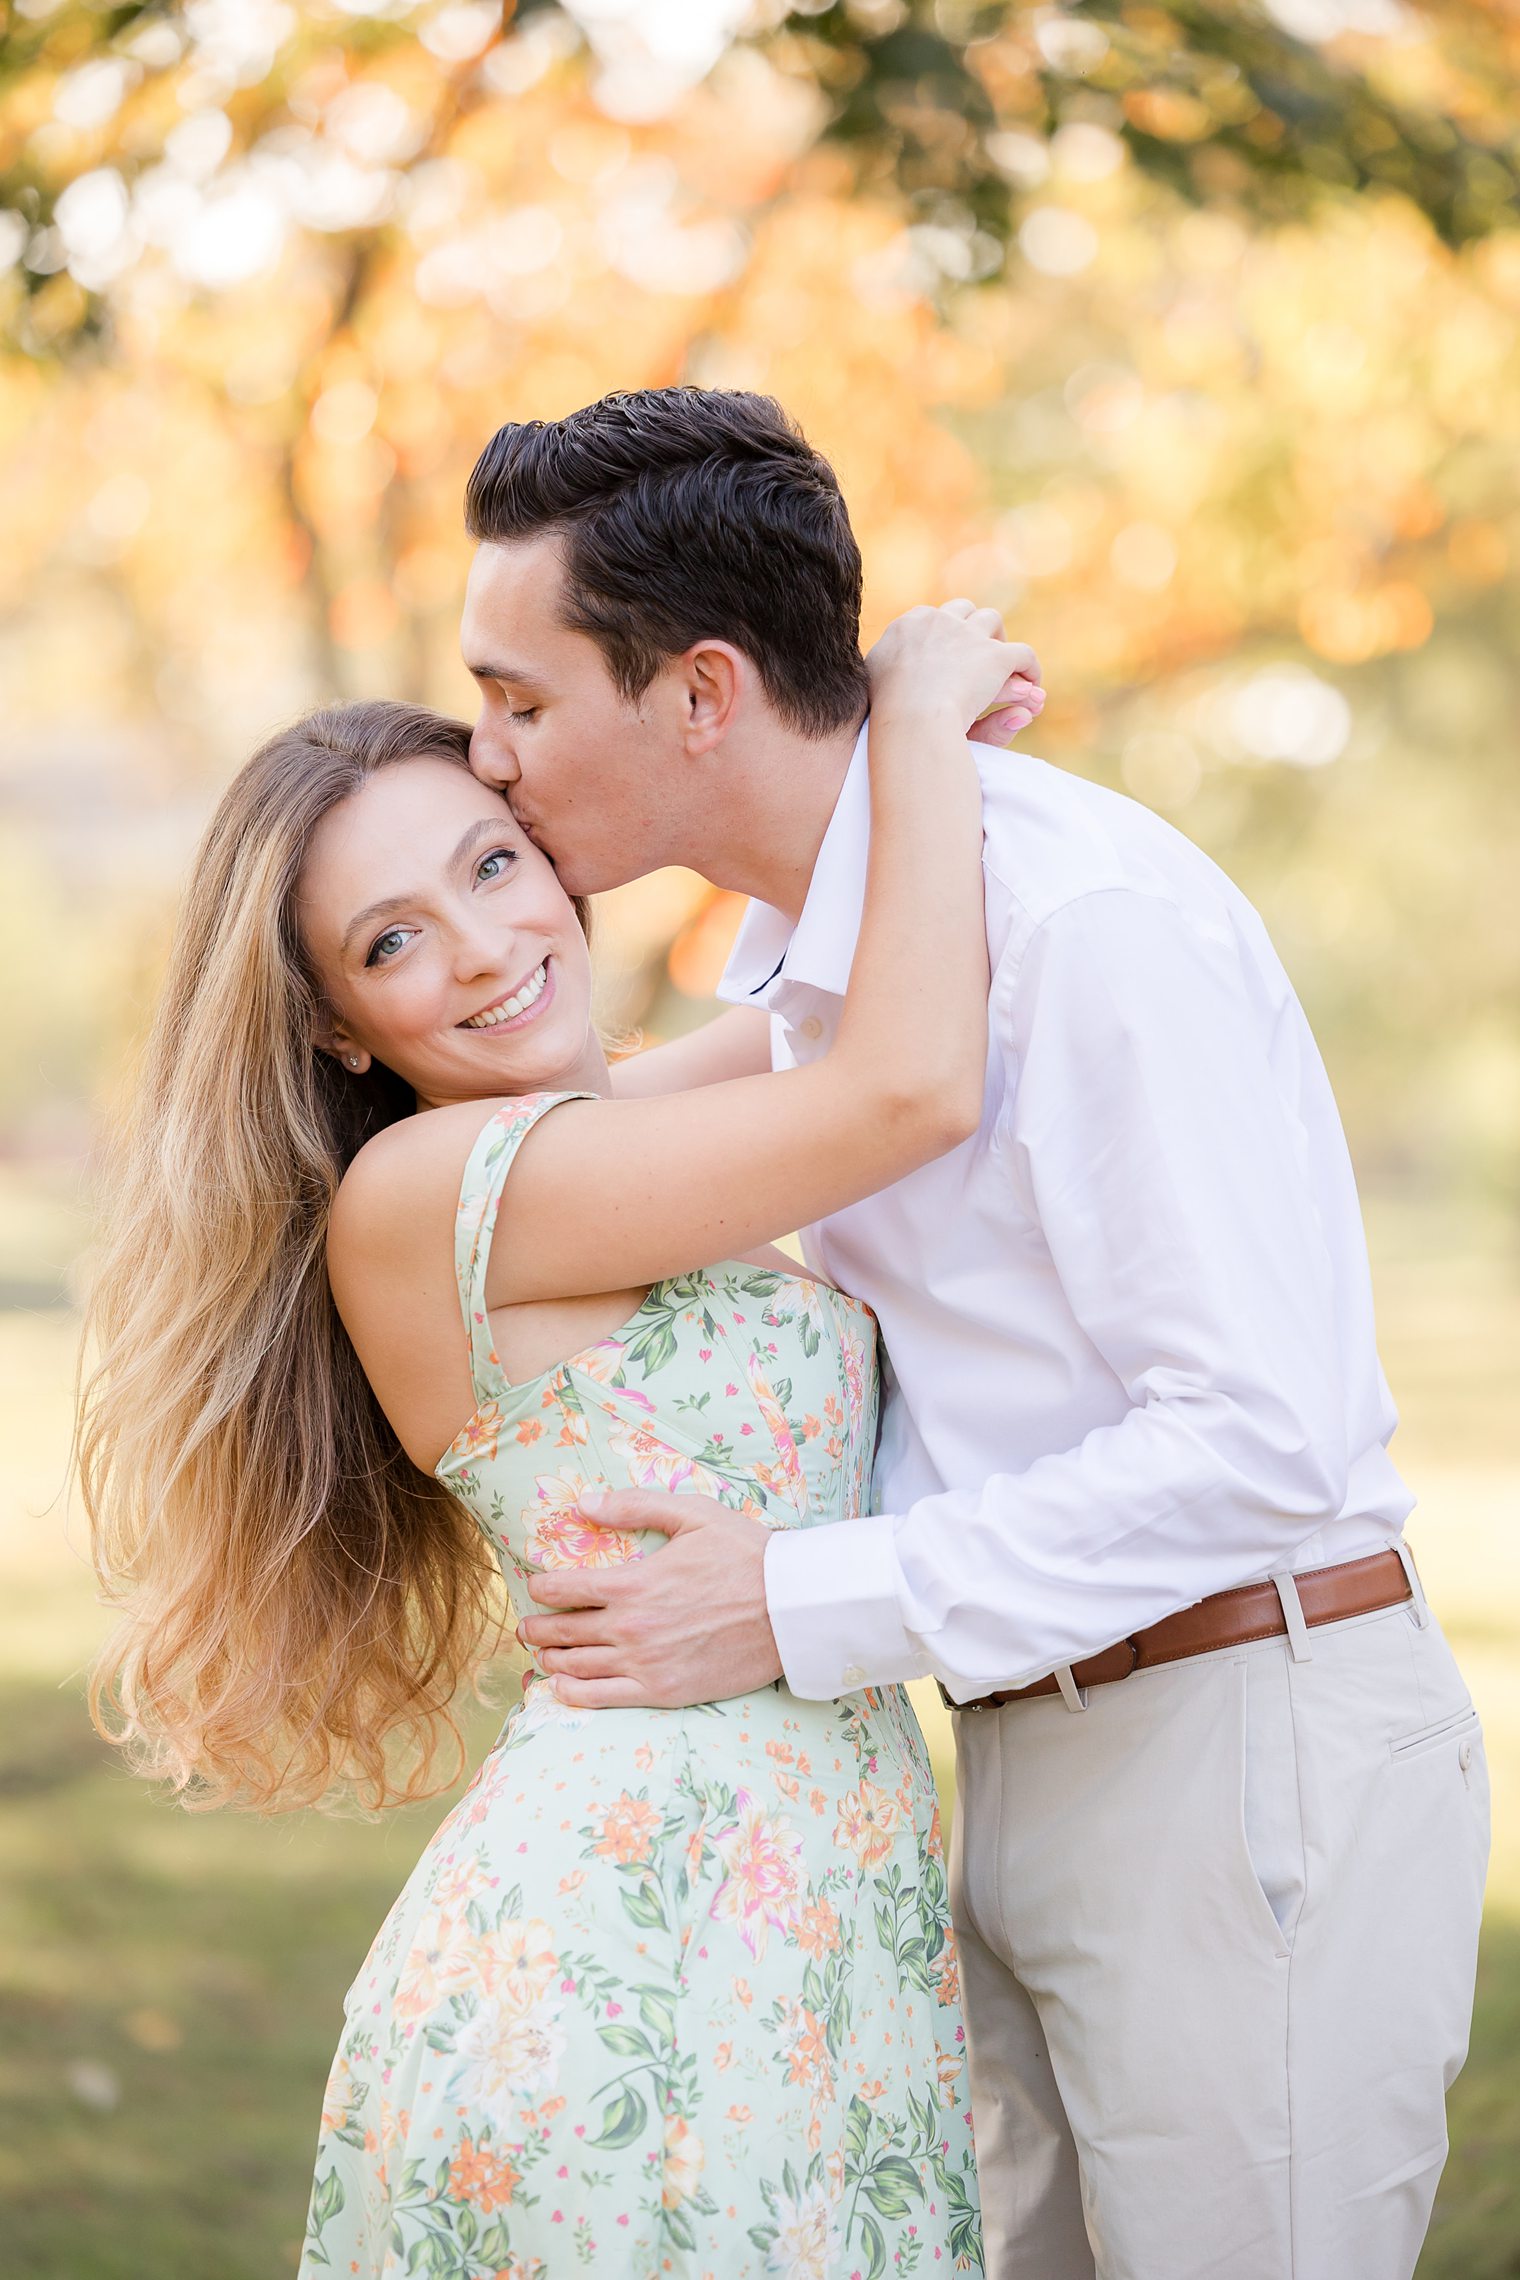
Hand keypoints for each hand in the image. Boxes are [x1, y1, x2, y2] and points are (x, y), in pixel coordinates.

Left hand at [516, 1490, 782, 1707]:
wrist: (791, 1608)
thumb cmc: (746, 1555)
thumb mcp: (692, 1514)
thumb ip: (634, 1506)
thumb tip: (584, 1504)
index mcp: (631, 1582)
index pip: (563, 1589)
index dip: (540, 1588)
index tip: (536, 1587)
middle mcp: (629, 1627)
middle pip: (561, 1632)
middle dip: (537, 1629)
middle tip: (528, 1627)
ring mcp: (644, 1664)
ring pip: (575, 1668)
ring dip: (550, 1660)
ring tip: (544, 1655)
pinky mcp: (662, 1692)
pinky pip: (600, 1699)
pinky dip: (572, 1694)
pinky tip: (562, 1687)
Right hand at [866, 599, 1043, 743]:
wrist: (908, 719)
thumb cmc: (883, 711)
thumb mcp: (880, 682)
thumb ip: (890, 667)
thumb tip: (907, 664)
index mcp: (910, 624)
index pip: (933, 618)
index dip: (944, 633)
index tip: (948, 652)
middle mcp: (940, 621)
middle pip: (963, 610)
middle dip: (973, 626)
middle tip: (979, 651)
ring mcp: (969, 636)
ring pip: (992, 621)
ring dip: (999, 638)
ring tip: (1005, 664)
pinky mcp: (995, 656)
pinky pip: (1022, 654)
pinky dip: (1029, 668)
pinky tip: (1032, 684)